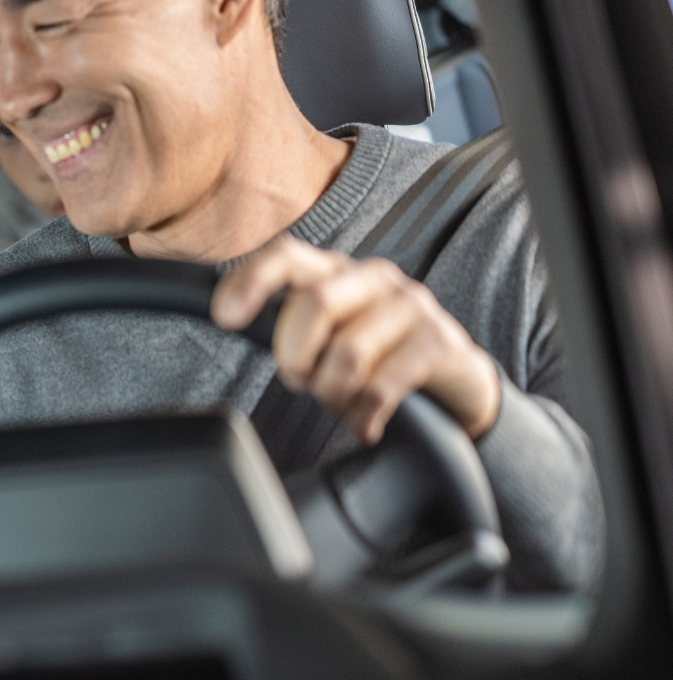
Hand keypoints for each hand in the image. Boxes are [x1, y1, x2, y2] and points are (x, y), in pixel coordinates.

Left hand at [212, 237, 501, 443]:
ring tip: (340, 402)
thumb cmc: (373, 357)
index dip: (253, 281)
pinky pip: (381, 388)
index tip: (226, 317)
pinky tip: (365, 423)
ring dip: (332, 394)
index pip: (287, 256)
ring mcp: (410, 306)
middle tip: (302, 381)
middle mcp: (373, 279)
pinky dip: (362, 416)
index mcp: (335, 271)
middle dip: (296, 356)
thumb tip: (225, 317)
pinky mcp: (439, 342)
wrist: (454, 381)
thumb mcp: (324, 336)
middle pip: (315, 303)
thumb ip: (283, 325)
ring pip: (347, 353)